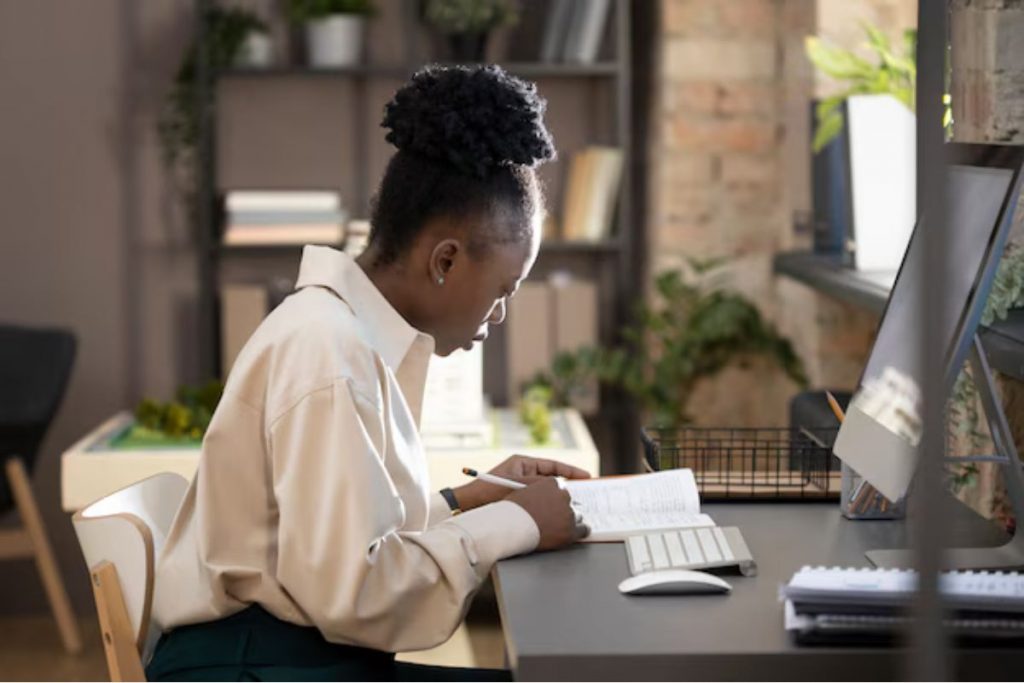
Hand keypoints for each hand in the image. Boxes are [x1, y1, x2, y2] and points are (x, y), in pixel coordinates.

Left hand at [452, 455, 590, 510]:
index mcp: (524, 463)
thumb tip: (561, 488)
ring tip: (574, 504)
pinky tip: (556, 512)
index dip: (571, 471)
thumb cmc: (490, 491)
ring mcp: (522, 485)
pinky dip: (547, 504)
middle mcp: (524, 472)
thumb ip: (539, 484)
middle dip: (568, 484)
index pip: (553, 465)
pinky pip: (538, 499)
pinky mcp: (519, 497)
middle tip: (585, 491)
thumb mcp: (519, 485)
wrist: (470, 505)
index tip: (587, 477)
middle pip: (552, 477)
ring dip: (558, 496)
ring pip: (546, 490)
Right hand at [506, 478, 588, 550]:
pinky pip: (582, 530)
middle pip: (569, 502)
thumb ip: (535, 492)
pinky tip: (579, 533)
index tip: (554, 503)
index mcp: (551, 483)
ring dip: (569, 520)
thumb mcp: (521, 492)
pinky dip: (581, 531)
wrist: (510, 527)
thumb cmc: (511, 511)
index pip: (560, 488)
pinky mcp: (570, 530)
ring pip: (576, 515)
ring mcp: (568, 513)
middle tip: (553, 517)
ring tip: (560, 527)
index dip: (556, 498)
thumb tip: (540, 499)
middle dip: (562, 508)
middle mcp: (562, 495)